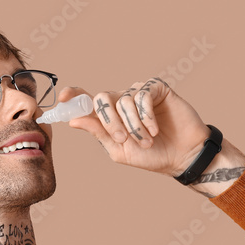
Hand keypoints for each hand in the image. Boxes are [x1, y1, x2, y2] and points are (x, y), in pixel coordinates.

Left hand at [61, 79, 210, 176]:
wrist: (181, 156)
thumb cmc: (152, 155)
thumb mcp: (120, 150)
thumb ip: (98, 133)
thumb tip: (73, 120)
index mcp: (110, 116)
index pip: (88, 100)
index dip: (74, 95)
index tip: (63, 97)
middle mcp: (123, 100)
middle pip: (102, 98)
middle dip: (110, 122)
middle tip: (122, 139)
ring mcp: (140, 92)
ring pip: (123, 100)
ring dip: (134, 125)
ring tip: (147, 140)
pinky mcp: (157, 88)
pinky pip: (142, 95)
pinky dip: (146, 116)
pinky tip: (155, 129)